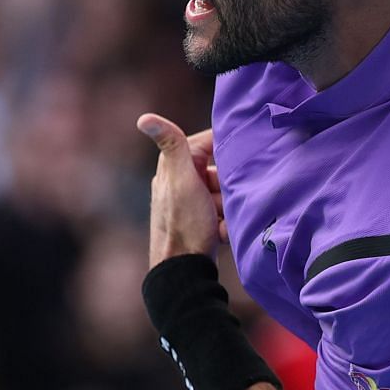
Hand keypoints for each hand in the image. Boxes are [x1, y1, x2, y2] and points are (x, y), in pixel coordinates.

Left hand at [137, 113, 223, 266]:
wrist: (184, 271)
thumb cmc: (184, 224)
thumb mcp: (182, 180)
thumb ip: (171, 146)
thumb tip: (143, 118)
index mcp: (174, 166)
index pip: (208, 142)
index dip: (226, 147)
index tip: (246, 153)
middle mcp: (181, 182)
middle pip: (220, 170)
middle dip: (229, 186)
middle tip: (229, 200)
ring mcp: (191, 204)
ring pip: (224, 193)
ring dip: (229, 206)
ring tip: (223, 220)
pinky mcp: (201, 222)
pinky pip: (223, 213)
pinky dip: (226, 222)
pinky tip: (222, 233)